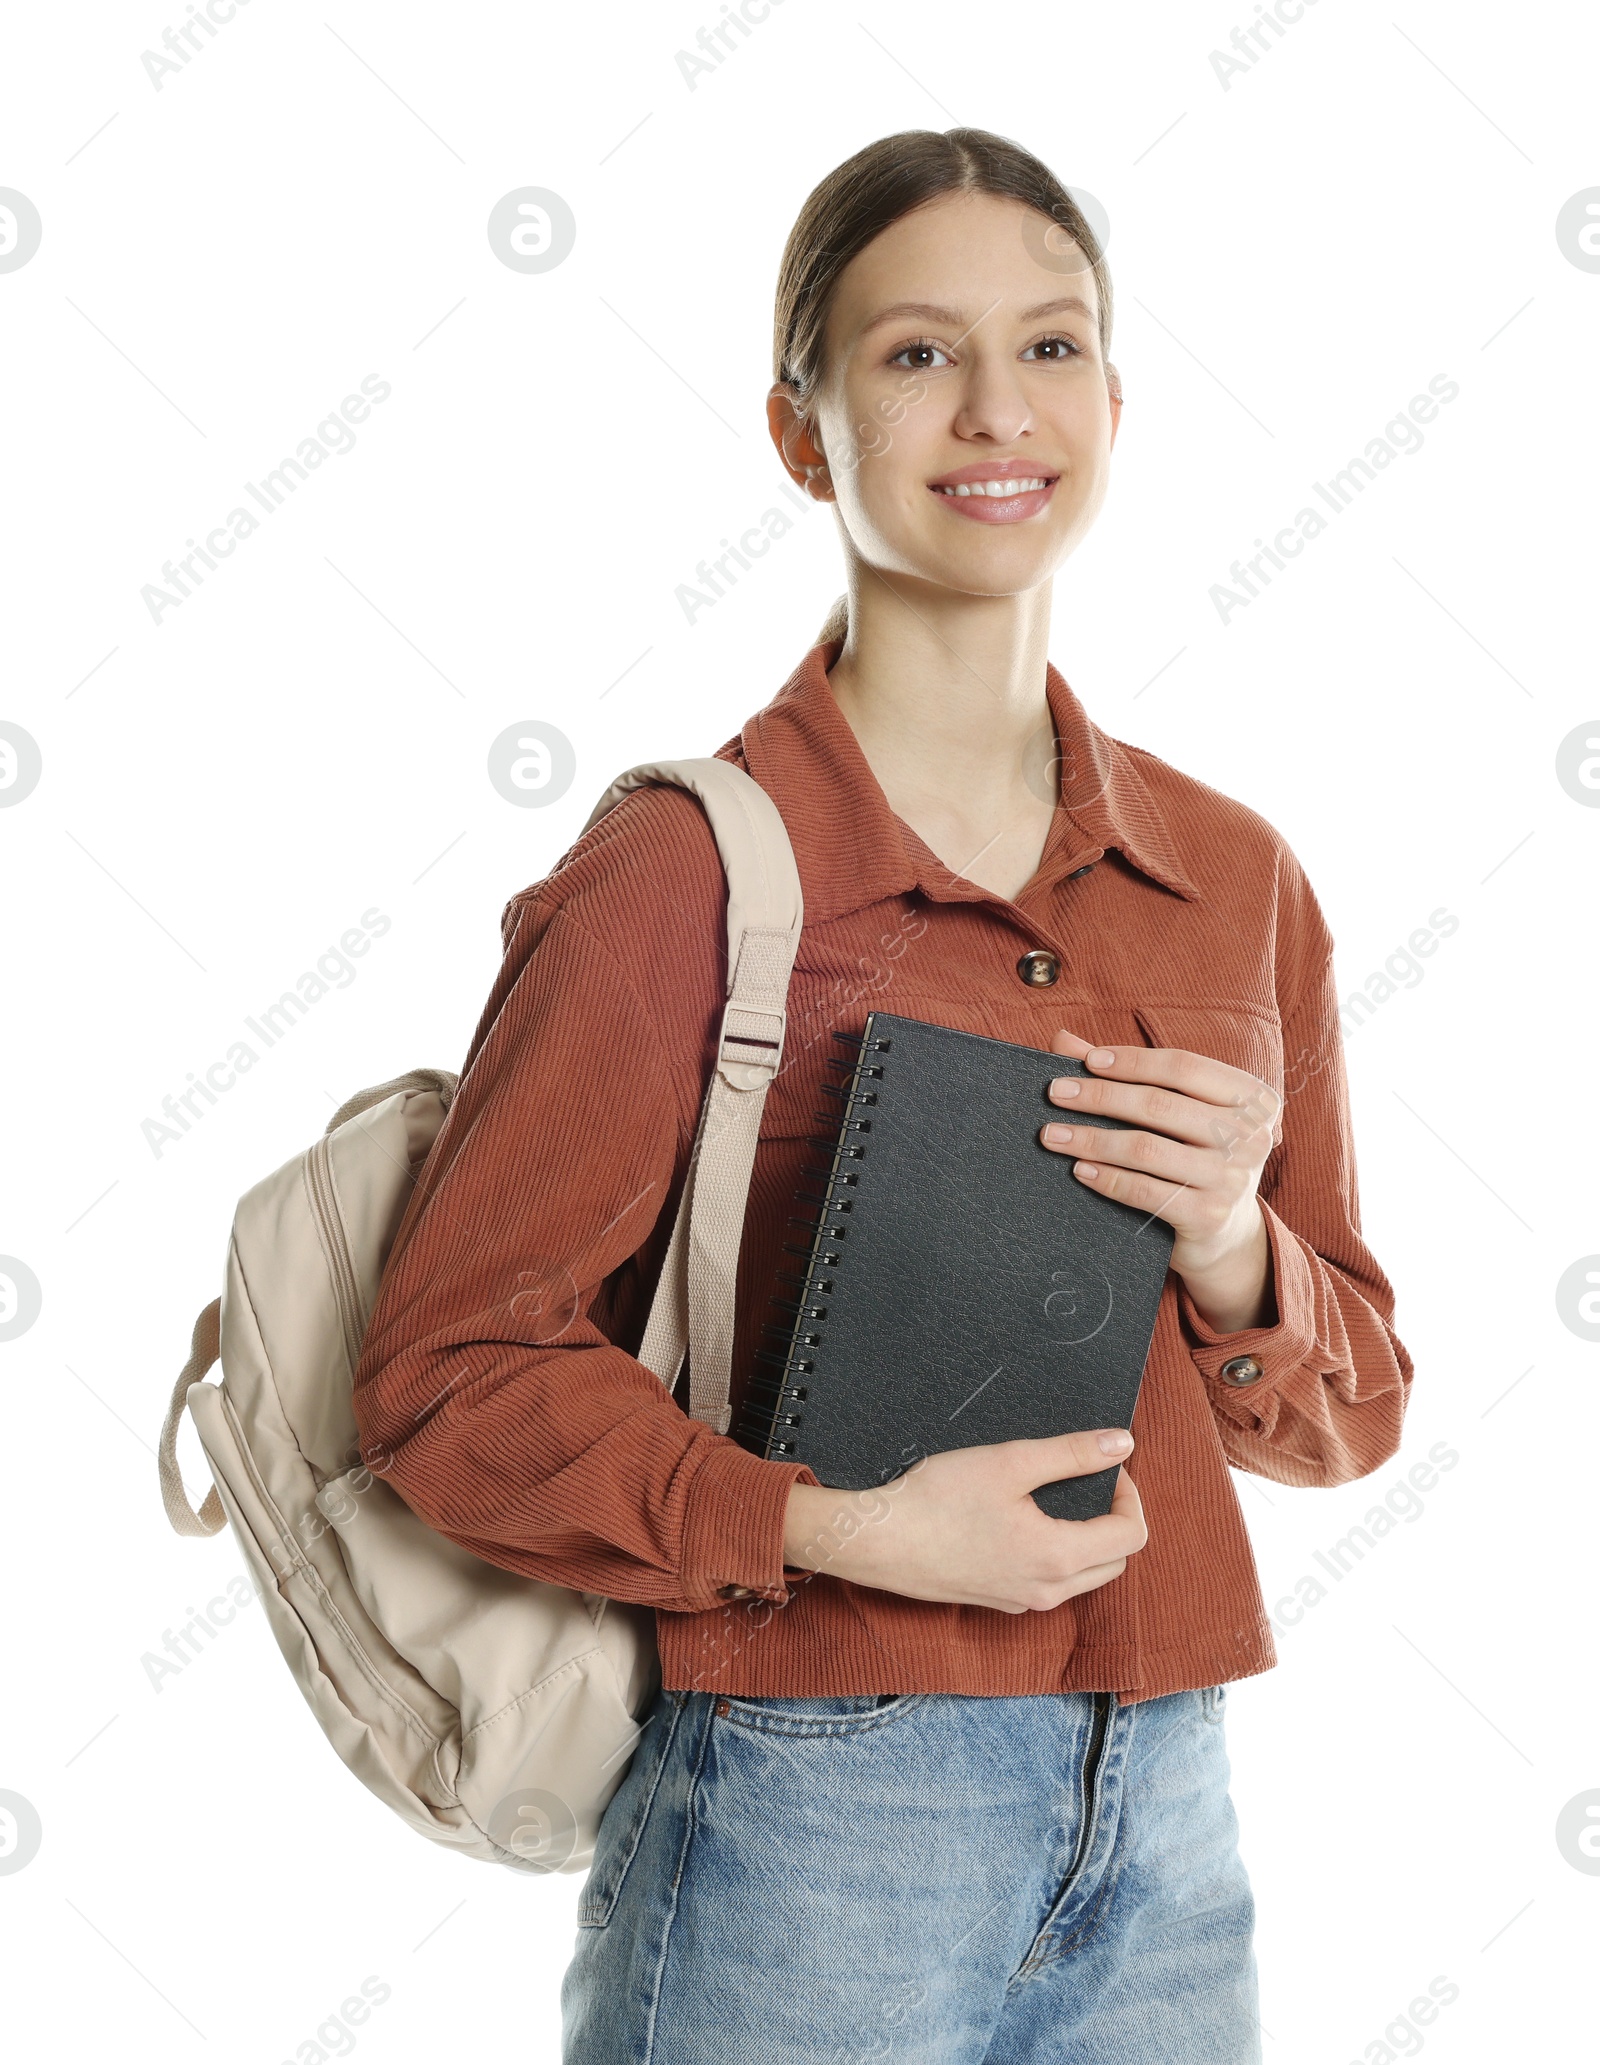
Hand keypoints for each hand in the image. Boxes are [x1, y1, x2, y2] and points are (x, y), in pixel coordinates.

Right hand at [781, 1430, 1146, 1613]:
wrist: (878, 1541)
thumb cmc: (937, 1500)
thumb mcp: (1010, 1462)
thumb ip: (1072, 1453)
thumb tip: (1123, 1444)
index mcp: (1058, 1558)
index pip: (1131, 1536)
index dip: (1128, 1494)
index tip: (1104, 1466)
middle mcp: (1047, 1591)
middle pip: (1115, 1562)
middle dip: (1115, 1520)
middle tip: (1088, 1481)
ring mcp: (1021, 1601)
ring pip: (1084, 1578)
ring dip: (1090, 1541)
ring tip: (1060, 1499)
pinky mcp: (999, 1601)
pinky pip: (1050, 1585)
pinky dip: (1058, 1556)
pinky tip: (1026, 1524)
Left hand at [1040, 1026, 1280, 1335]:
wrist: (1226, 1233)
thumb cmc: (1194, 1156)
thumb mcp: (1179, 1113)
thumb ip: (1127, 1075)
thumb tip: (1063, 1040)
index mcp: (1251, 1098)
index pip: (1183, 1067)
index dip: (1132, 1061)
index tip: (1087, 1061)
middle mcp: (1249, 1136)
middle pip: (1160, 1105)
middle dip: (1100, 1096)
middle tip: (1055, 1093)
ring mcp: (1232, 1179)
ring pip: (1146, 1149)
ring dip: (1091, 1138)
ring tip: (1052, 1135)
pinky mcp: (1209, 1216)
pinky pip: (1144, 1191)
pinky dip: (1106, 1178)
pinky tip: (1079, 1169)